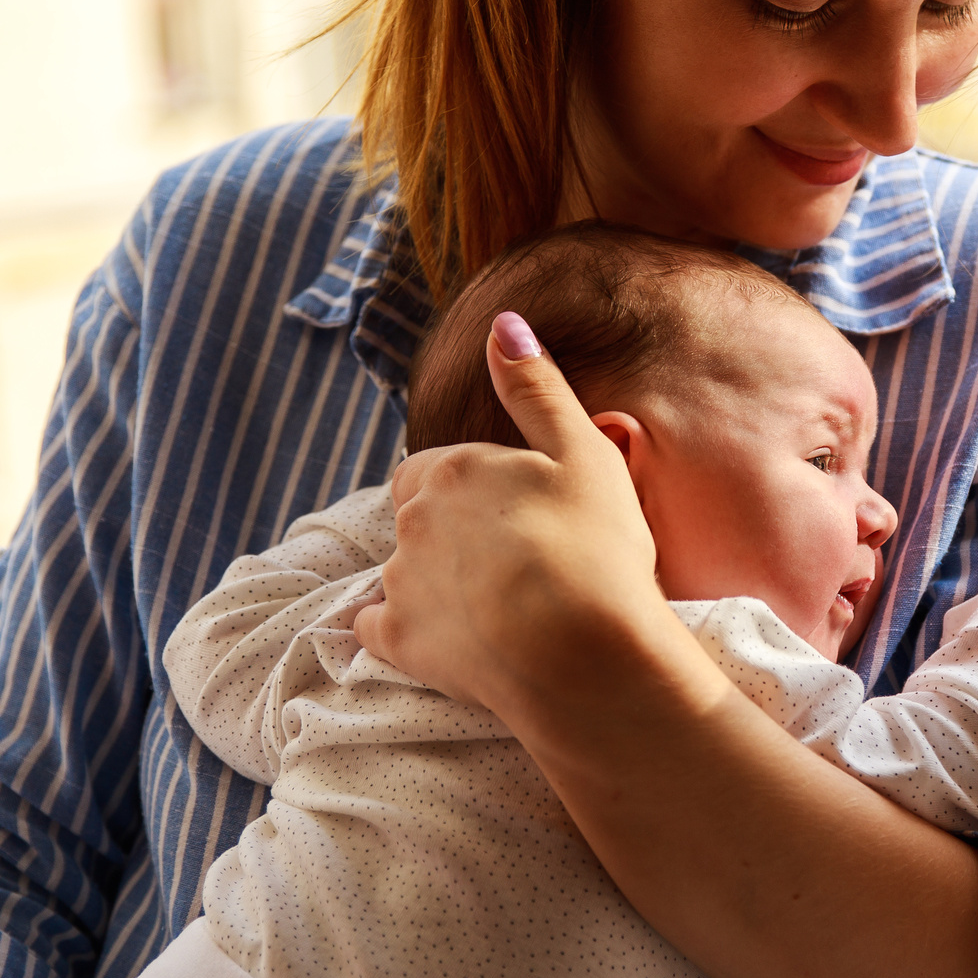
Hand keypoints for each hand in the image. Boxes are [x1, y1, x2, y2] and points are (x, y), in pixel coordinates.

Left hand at [354, 312, 685, 717]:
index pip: (435, 468)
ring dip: (437, 584)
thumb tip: (502, 323)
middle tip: (517, 564)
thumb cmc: (597, 550)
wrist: (585, 654)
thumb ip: (537, 388)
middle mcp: (413, 519)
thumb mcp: (584, 453)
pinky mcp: (399, 642)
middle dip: (453, 535)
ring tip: (501, 612)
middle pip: (418, 518)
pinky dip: (405, 634)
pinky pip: (380, 631)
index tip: (516, 517)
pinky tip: (449, 643)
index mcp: (454, 469)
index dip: (474, 490)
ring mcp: (401, 583)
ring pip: (404, 573)